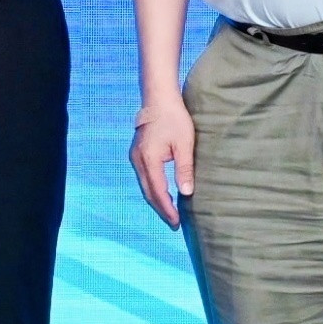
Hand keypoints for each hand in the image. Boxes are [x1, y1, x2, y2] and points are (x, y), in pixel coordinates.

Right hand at [130, 92, 195, 228]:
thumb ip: (184, 169)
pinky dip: (153, 189)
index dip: (167, 208)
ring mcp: (135, 157)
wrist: (158, 99)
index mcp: (149, 159)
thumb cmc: (174, 119)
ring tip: (170, 212)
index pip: (158, 192)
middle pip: (148, 192)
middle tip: (174, 224)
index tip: (177, 222)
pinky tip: (163, 193)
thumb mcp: (184, 144)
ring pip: (144, 186)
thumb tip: (186, 193)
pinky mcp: (137, 154)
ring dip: (156, 200)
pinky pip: (144, 178)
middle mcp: (138, 161)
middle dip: (161, 209)